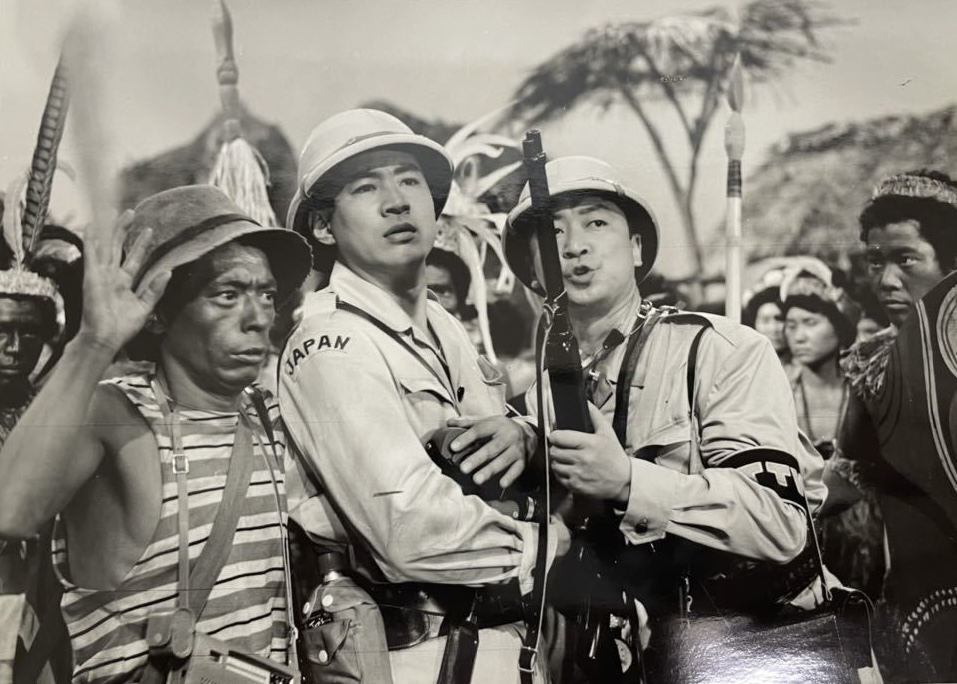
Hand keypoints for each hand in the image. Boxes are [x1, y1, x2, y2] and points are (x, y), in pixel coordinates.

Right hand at [79, 210, 169, 351]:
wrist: (106, 338)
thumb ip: (155, 289)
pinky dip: (91, 242)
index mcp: (124, 284)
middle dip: (124, 230)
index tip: (149, 230)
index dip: (140, 245)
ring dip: (111, 229)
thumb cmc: (123, 327)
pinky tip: (90, 227)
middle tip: (131, 212)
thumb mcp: (145, 307)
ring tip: (115, 212)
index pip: (134, 259)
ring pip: (107, 246)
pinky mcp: (92, 277)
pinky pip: (92, 256)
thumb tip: (168, 272)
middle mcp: (112, 276)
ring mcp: (101, 275)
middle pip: (119, 247)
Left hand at [446, 415, 532, 488]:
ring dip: (490, 470)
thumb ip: (469, 423)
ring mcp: (517, 449)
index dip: (466, 438)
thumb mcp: (489, 421)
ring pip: (503, 460)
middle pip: (491, 448)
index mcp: (497, 424)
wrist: (530, 432)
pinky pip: (517, 469)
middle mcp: (508, 436)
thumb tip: (449, 422)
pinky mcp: (523, 460)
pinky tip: (502, 484)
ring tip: (476, 480)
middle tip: (463, 468)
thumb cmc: (502, 428)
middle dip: (477, 459)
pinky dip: (510, 476)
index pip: (479, 430)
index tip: (453, 447)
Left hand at [549, 403, 631, 503]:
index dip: (555, 436)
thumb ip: (595, 416)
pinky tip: (570, 470)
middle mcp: (583, 458)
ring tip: (567, 459)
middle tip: (563, 448)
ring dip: (558, 461)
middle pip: (554, 451)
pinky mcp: (576, 486)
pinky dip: (561, 473)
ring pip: (554, 464)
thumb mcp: (608, 433)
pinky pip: (559, 477)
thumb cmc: (614, 456)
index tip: (558, 437)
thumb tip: (586, 403)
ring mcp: (579, 473)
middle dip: (556, 448)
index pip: (558, 437)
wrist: (624, 480)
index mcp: (589, 443)